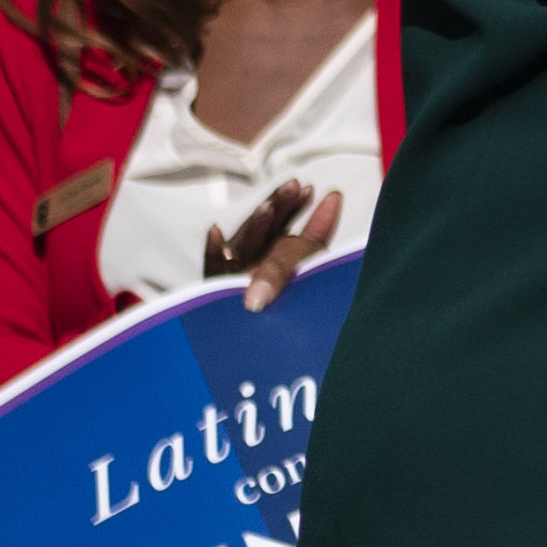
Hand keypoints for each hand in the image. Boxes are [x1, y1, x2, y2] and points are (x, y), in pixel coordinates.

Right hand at [203, 178, 346, 310]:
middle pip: (267, 234)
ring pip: (245, 247)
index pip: (294, 233)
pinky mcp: (219, 296)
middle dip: (281, 210)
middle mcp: (258, 270)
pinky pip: (212, 272)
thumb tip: (333, 196)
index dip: (304, 211)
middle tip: (297, 188)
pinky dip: (213, 253)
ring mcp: (237, 281)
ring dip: (256, 227)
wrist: (269, 358)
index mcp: (281, 265)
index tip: (323, 192)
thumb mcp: (309, 272)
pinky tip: (215, 231)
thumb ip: (317, 232)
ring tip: (269, 210)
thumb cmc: (296, 316)